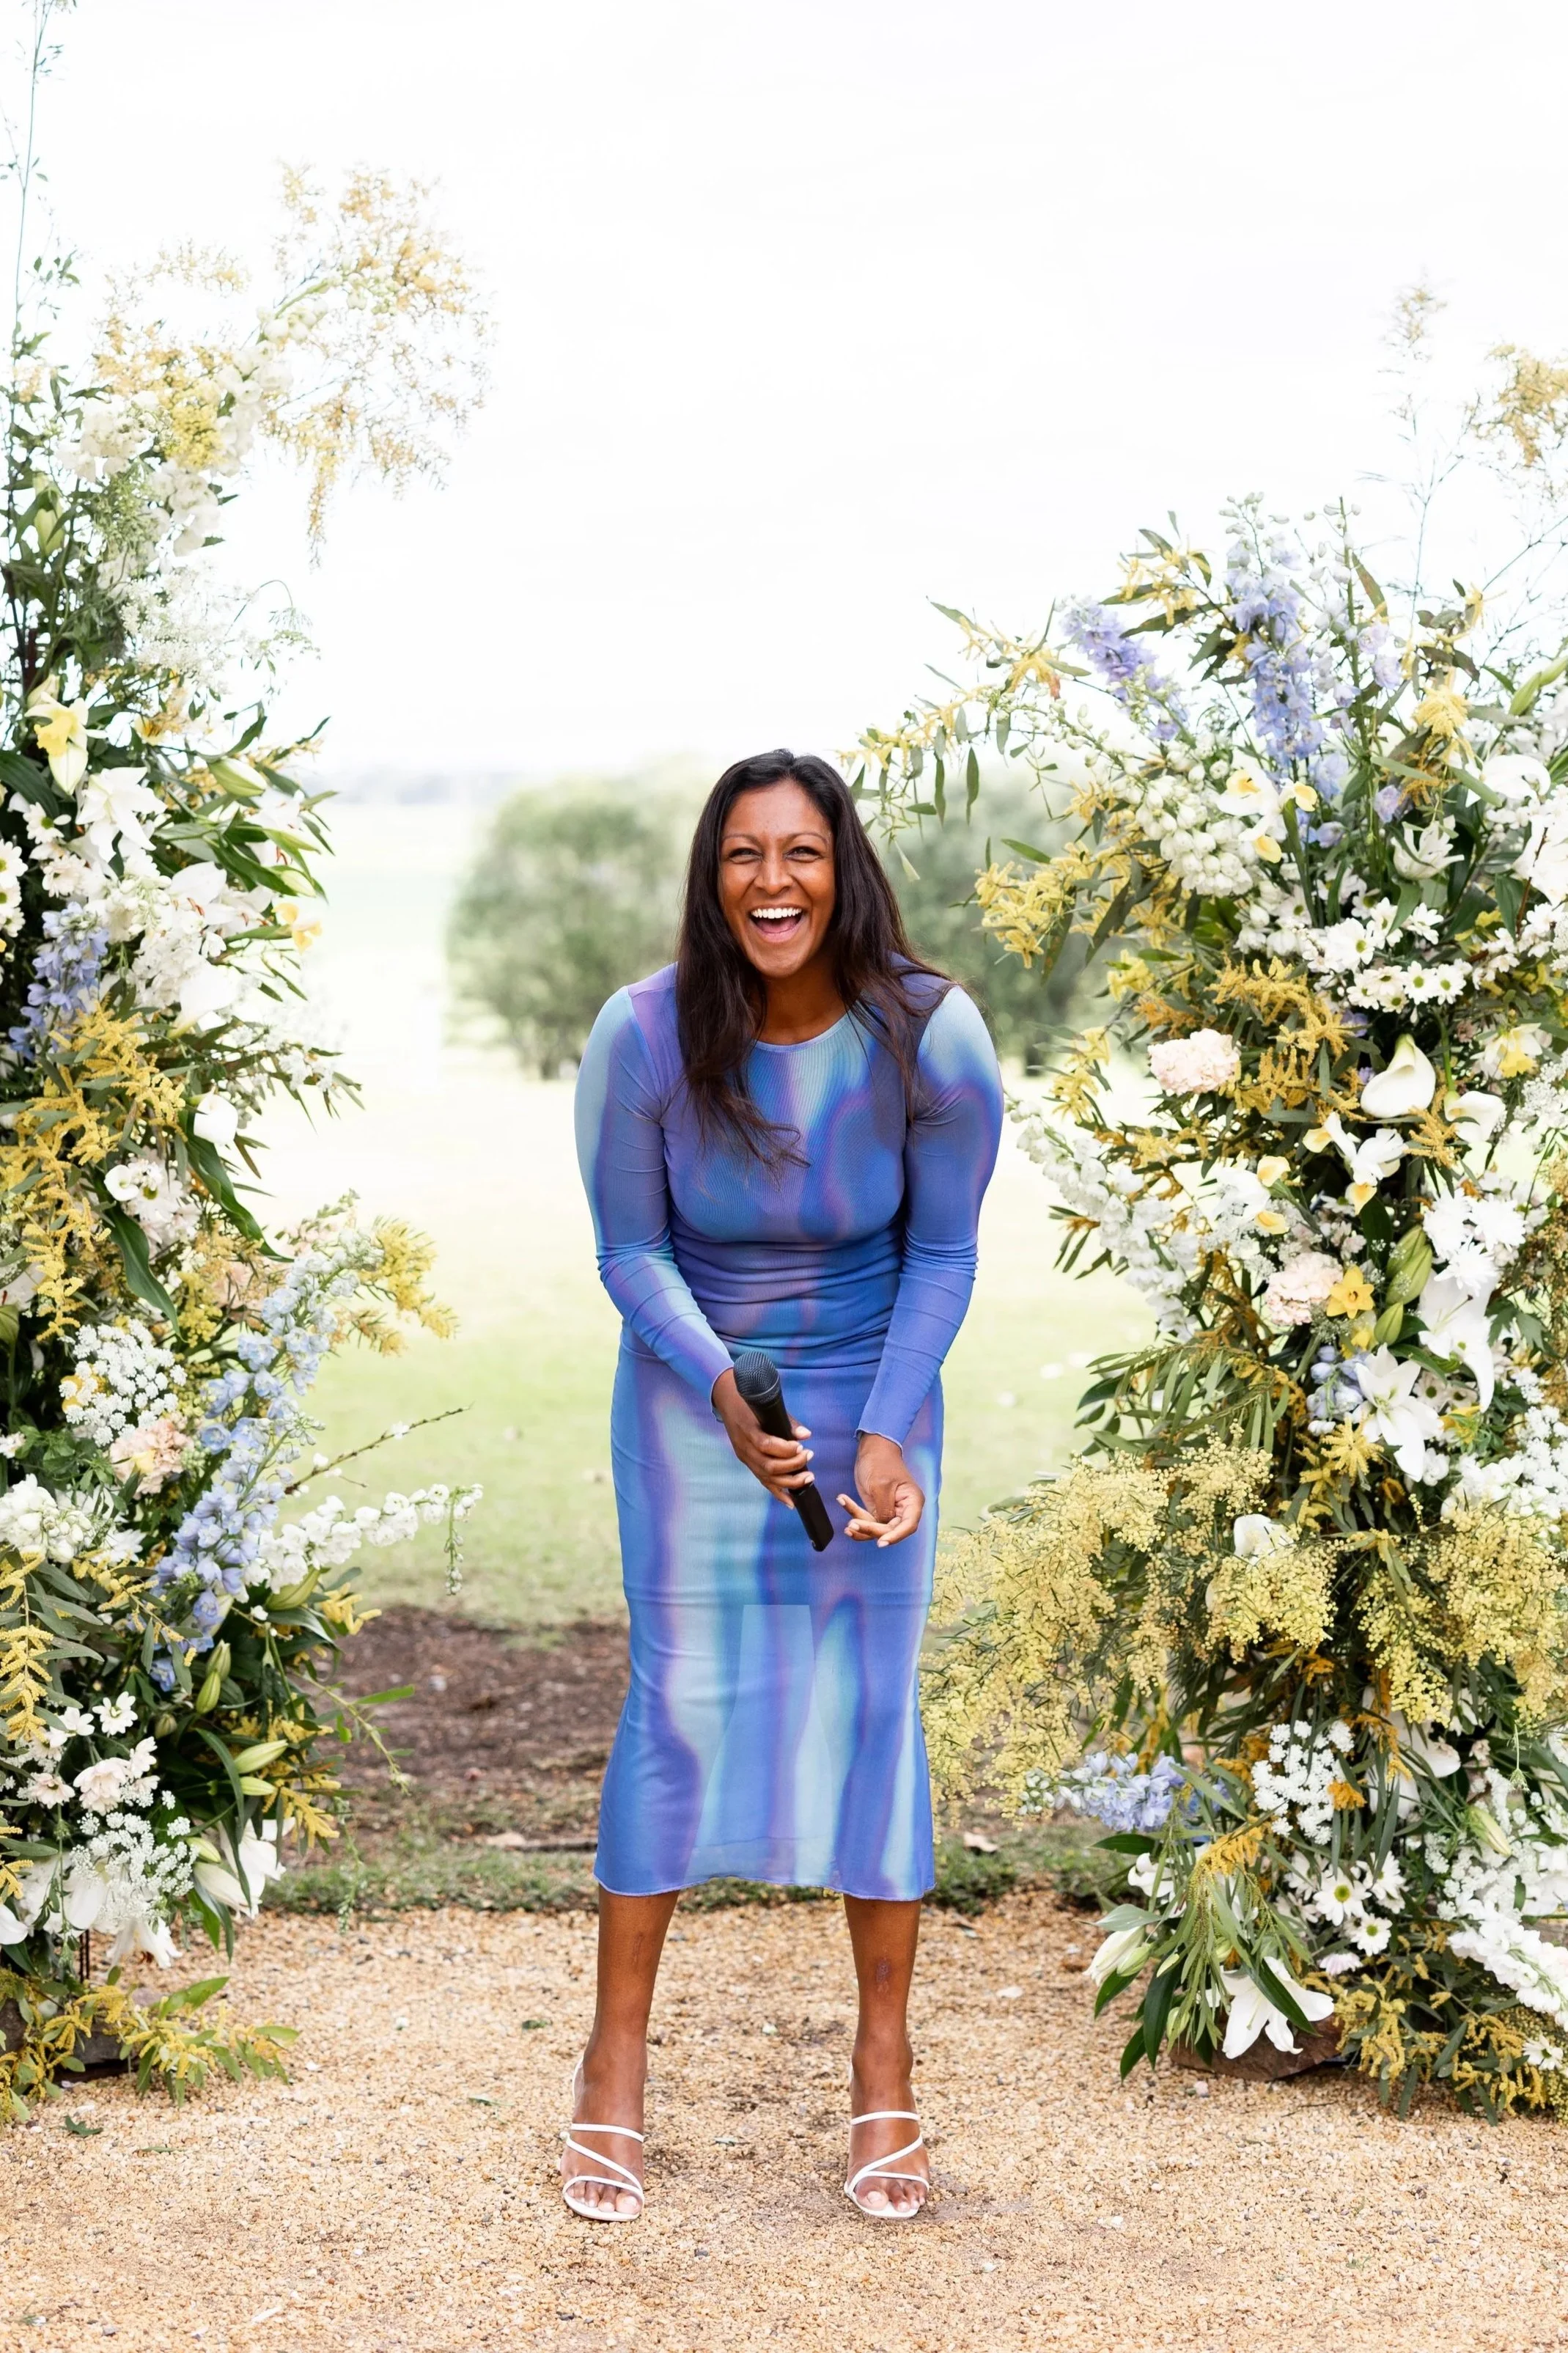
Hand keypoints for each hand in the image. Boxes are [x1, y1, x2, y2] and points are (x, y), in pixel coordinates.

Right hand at [711, 1367, 815, 1506]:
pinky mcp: (747, 1463)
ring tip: (808, 1477)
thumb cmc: (750, 1402)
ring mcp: (745, 1457)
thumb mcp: (767, 1406)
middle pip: (768, 1465)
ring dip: (789, 1481)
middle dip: (792, 1465)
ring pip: (766, 1476)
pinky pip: (762, 1481)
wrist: (727, 1401)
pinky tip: (791, 1502)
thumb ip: (787, 1422)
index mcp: (747, 1430)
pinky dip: (777, 1493)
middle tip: (809, 1455)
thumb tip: (806, 1435)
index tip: (801, 1446)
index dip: (785, 1449)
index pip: (766, 1445)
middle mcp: (744, 1447)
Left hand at [838, 1434, 923, 1546]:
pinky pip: (868, 1520)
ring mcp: (890, 1510)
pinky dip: (856, 1516)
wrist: (872, 1448)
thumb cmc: (881, 1461)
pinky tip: (844, 1505)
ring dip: (861, 1527)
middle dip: (871, 1529)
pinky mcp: (878, 1509)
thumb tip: (883, 1526)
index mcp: (912, 1502)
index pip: (908, 1526)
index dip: (895, 1536)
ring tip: (847, 1525)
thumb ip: (884, 1509)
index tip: (881, 1542)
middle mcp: (904, 1509)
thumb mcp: (881, 1485)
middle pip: (890, 1529)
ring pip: (877, 1528)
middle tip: (853, 1525)